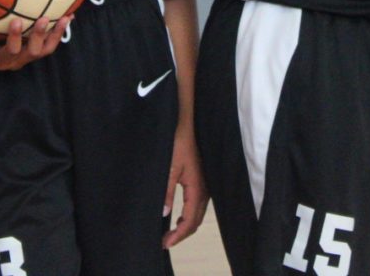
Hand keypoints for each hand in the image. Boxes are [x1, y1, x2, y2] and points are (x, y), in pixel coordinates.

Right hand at [0, 16, 68, 70]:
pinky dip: (59, 29)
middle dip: (40, 36)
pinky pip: (49, 40)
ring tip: (66, 18)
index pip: (11, 52)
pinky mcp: (32, 47)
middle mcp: (17, 60)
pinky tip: (69, 14)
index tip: (16, 21)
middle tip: (43, 18)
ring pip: (46, 48)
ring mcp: (26, 54)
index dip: (15, 39)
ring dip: (56, 34)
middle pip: (33, 52)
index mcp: (0, 60)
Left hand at [162, 119, 207, 246]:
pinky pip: (198, 205)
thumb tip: (164, 213)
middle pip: (196, 221)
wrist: (187, 125)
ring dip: (186, 226)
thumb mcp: (169, 168)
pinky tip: (178, 216)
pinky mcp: (201, 181)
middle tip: (165, 242)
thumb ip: (166, 192)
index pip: (190, 220)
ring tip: (170, 232)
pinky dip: (189, 216)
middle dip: (182, 234)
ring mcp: (205, 186)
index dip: (178, 235)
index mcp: (197, 189)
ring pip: (198, 214)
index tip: (166, 243)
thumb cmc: (178, 143)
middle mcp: (204, 190)